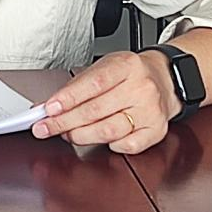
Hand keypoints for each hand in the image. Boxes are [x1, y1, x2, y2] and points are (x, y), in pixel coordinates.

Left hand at [31, 50, 180, 153]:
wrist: (165, 79)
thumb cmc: (129, 74)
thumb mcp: (104, 67)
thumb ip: (77, 86)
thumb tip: (48, 106)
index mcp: (126, 66)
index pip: (93, 83)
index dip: (68, 98)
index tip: (48, 109)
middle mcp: (141, 88)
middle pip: (96, 110)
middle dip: (65, 122)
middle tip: (46, 127)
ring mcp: (150, 110)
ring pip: (109, 130)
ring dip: (82, 135)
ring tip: (67, 134)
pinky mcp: (157, 130)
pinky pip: (129, 145)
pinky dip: (111, 146)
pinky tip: (101, 140)